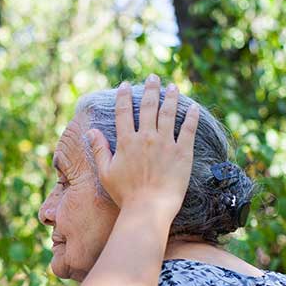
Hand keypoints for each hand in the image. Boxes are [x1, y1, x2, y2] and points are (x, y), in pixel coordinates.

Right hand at [89, 75, 198, 218]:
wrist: (148, 208)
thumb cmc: (125, 194)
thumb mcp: (106, 173)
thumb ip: (99, 150)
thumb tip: (91, 132)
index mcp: (126, 141)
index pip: (124, 112)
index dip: (124, 96)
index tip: (126, 85)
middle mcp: (146, 137)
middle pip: (149, 106)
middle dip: (151, 89)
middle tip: (153, 78)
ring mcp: (166, 143)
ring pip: (169, 113)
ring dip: (171, 97)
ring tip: (172, 87)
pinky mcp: (182, 152)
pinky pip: (188, 129)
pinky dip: (191, 116)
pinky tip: (193, 107)